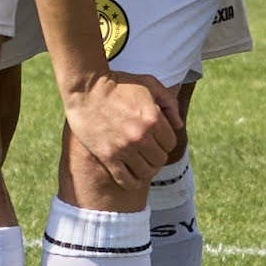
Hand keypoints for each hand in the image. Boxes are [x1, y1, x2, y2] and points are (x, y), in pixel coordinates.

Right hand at [62, 67, 187, 185]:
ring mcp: (123, 148)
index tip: (156, 138)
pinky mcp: (108, 157)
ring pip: (145, 172)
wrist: (86, 88)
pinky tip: (131, 175)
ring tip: (139, 161)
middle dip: (156, 154)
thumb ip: (169, 102)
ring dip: (145, 168)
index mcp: (153, 119)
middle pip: (159, 160)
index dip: (165, 141)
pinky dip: (132, 182)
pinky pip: (126, 180)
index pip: (171, 143)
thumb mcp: (149, 84)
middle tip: (147, 149)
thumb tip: (178, 125)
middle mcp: (141, 136)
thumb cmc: (119, 84)